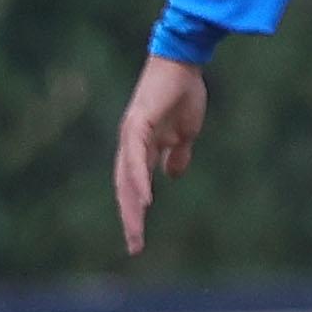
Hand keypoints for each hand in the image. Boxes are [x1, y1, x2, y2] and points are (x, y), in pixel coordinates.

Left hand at [114, 55, 208, 254]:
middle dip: (131, 219)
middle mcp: (130, 145)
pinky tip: (145, 200)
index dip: (135, 212)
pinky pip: (136, 159)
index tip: (139, 238)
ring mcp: (131, 136)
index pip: (134, 187)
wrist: (184, 64)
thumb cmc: (184, 93)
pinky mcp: (137, 125)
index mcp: (141, 148)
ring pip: (127, 179)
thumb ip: (176, 153)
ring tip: (136, 231)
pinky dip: (139, 180)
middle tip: (135, 247)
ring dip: (132, 207)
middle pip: (126, 189)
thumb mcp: (185, 132)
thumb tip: (172, 174)